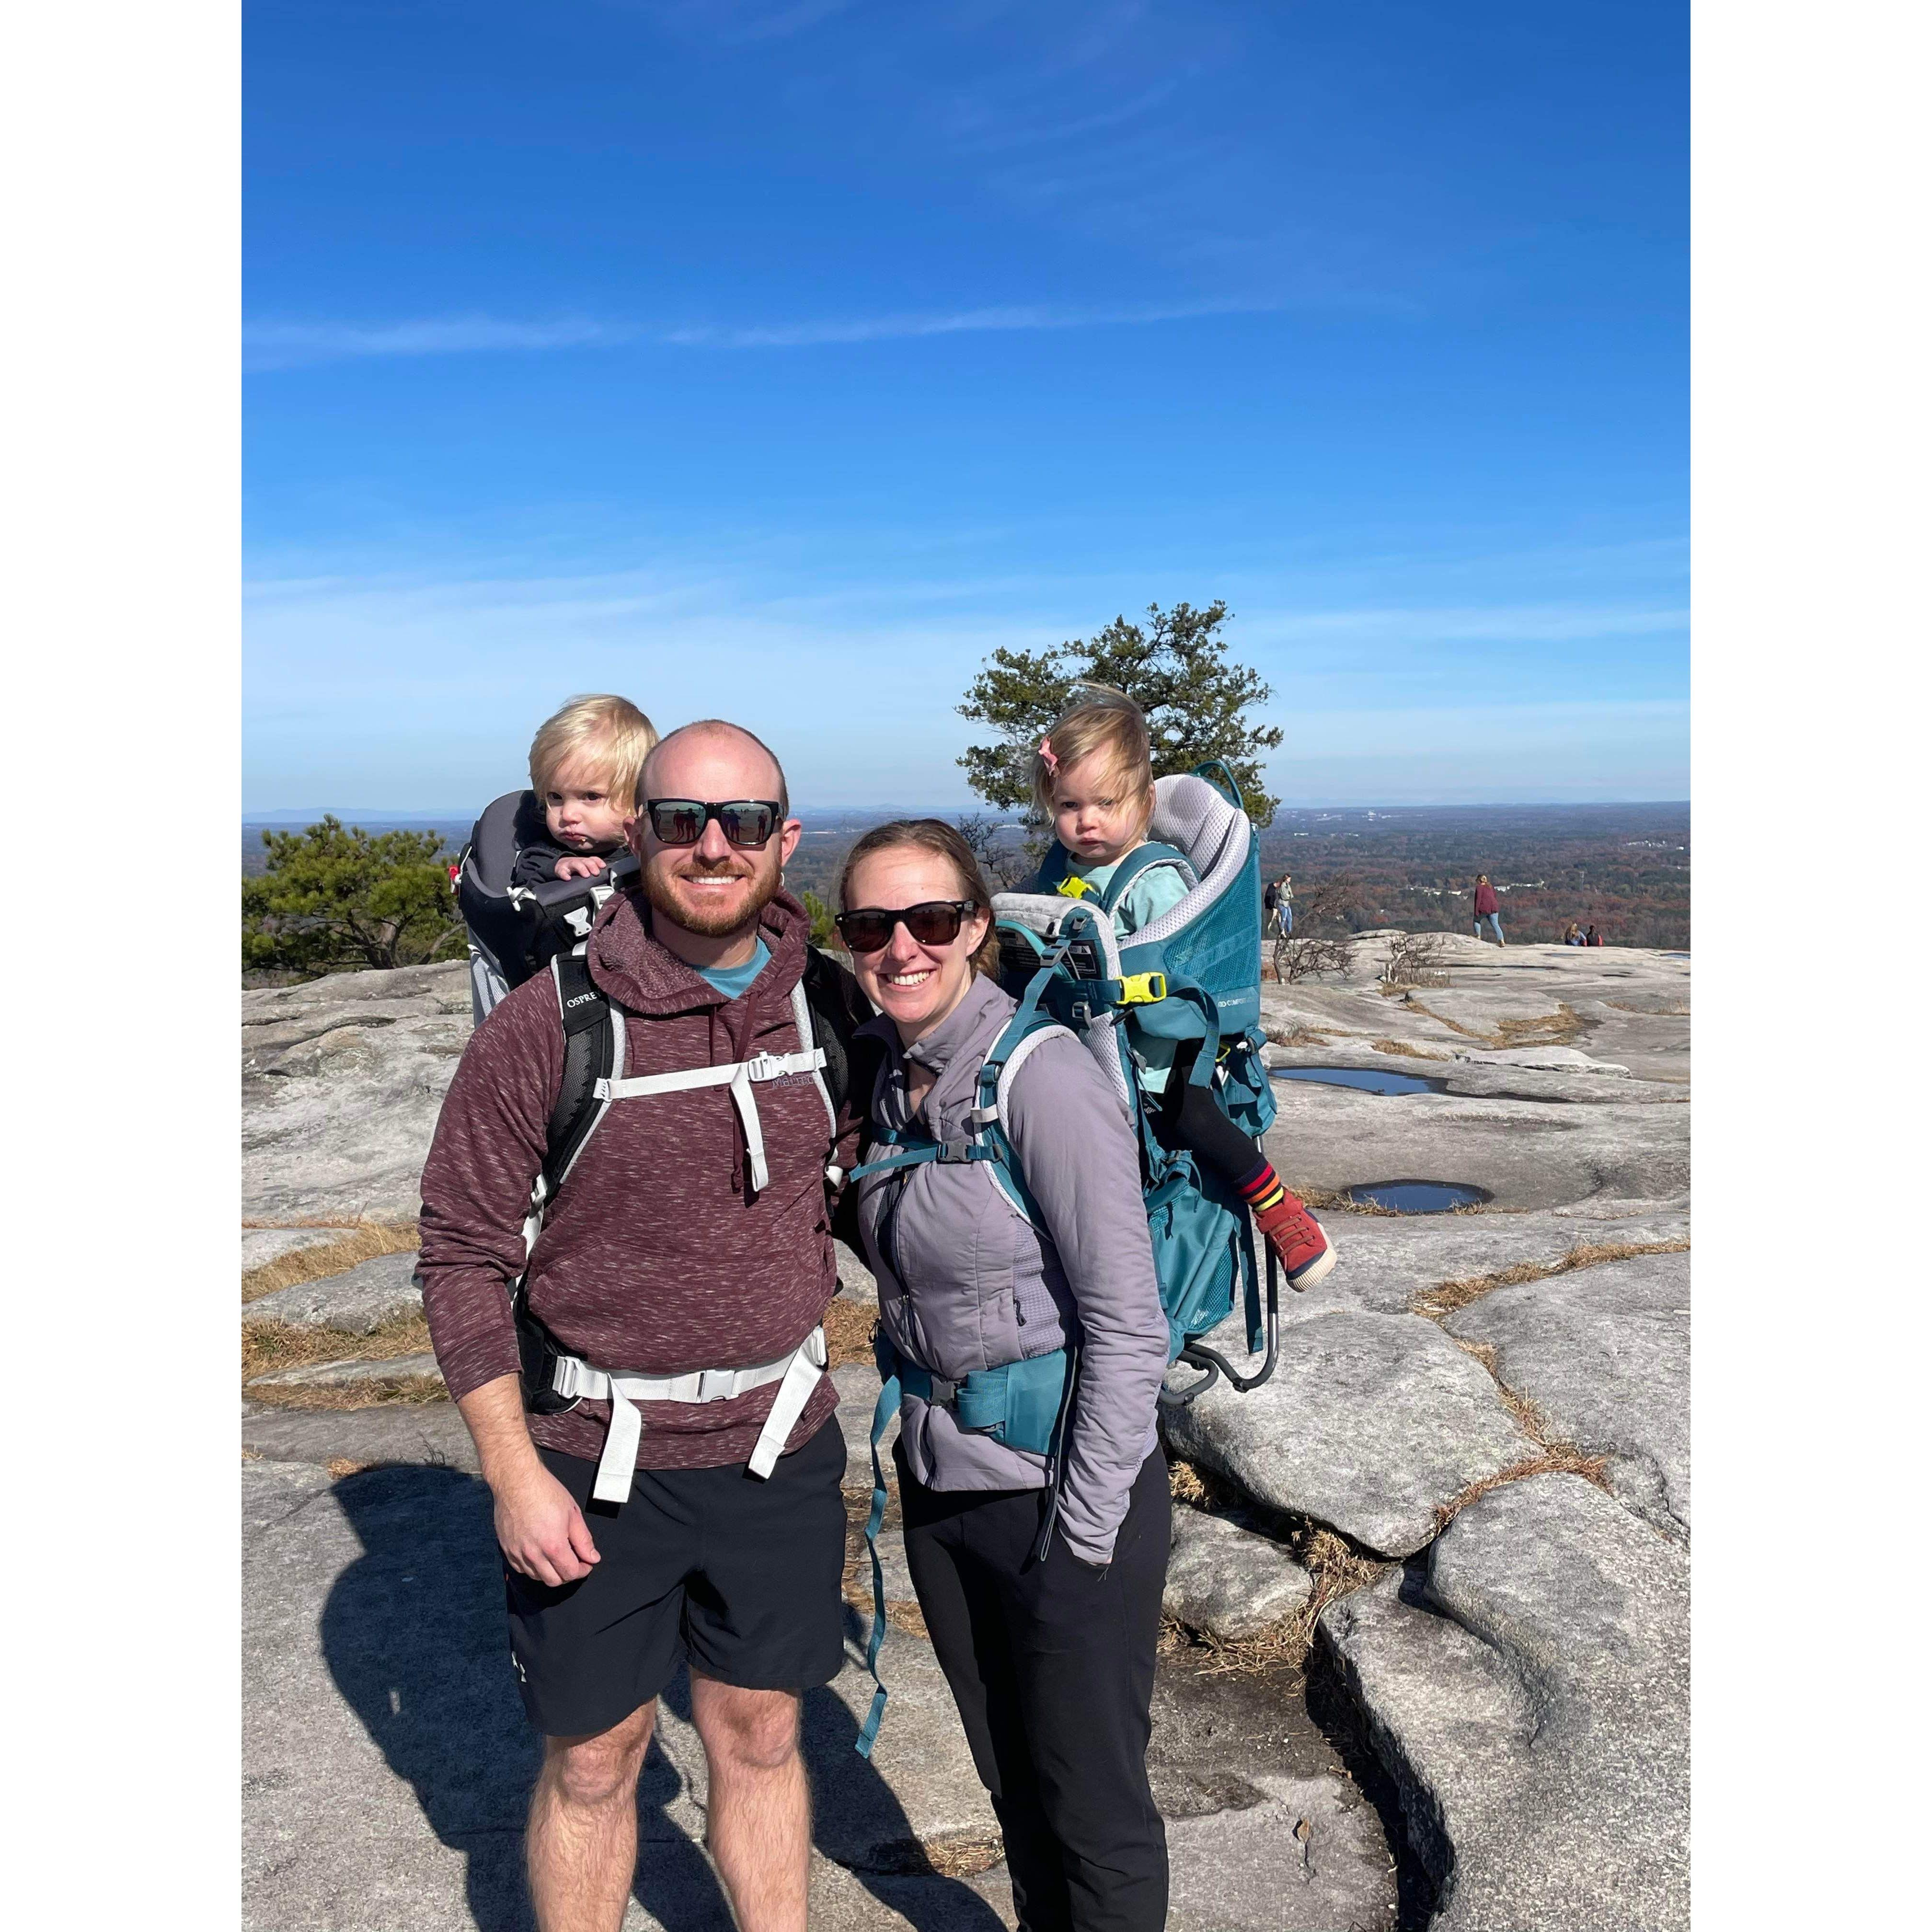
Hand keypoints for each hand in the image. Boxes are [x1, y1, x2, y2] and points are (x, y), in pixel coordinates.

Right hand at [493, 1459, 601, 1586]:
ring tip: (557, 1557)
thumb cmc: (545, 1492)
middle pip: (553, 1581)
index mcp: (553, 1546)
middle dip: (567, 1575)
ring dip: (550, 1572)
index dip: (583, 1570)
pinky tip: (540, 1554)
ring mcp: (517, 1553)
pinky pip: (521, 1569)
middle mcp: (533, 1554)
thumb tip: (592, 1558)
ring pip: (537, 1577)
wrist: (516, 1481)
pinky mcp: (506, 1549)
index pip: (570, 1573)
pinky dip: (533, 1567)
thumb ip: (584, 1540)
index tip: (587, 1563)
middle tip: (574, 1562)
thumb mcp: (572, 1513)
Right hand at [553, 854, 607, 880]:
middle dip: (592, 866)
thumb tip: (605, 876)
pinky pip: (562, 871)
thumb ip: (594, 870)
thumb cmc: (575, 868)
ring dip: (581, 868)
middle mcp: (578, 861)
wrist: (559, 865)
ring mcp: (569, 864)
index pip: (593, 859)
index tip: (603, 866)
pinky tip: (568, 878)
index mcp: (585, 861)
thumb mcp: (585, 867)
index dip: (598, 862)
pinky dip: (564, 874)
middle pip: (586, 861)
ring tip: (586, 875)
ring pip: (575, 863)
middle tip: (596, 873)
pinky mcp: (560, 869)